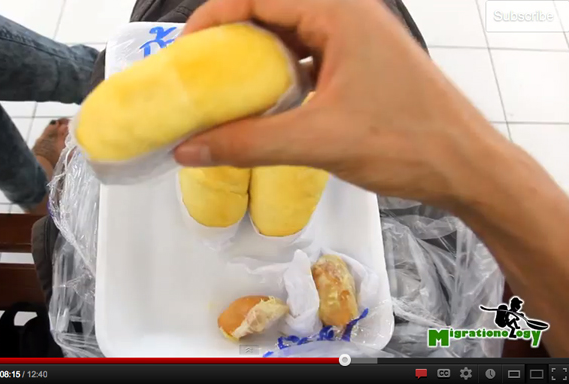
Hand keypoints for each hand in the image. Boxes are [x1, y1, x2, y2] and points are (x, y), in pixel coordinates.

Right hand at [173, 0, 510, 207]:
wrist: (466, 166)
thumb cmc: (411, 142)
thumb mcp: (317, 141)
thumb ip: (247, 144)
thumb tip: (191, 148)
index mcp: (340, 13)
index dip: (213, 18)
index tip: (187, 50)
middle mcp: (350, 15)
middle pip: (271, 10)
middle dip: (230, 38)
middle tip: (201, 71)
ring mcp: (358, 38)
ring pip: (290, 34)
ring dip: (256, 57)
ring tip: (226, 88)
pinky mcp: (362, 62)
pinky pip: (309, 55)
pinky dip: (282, 73)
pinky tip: (267, 102)